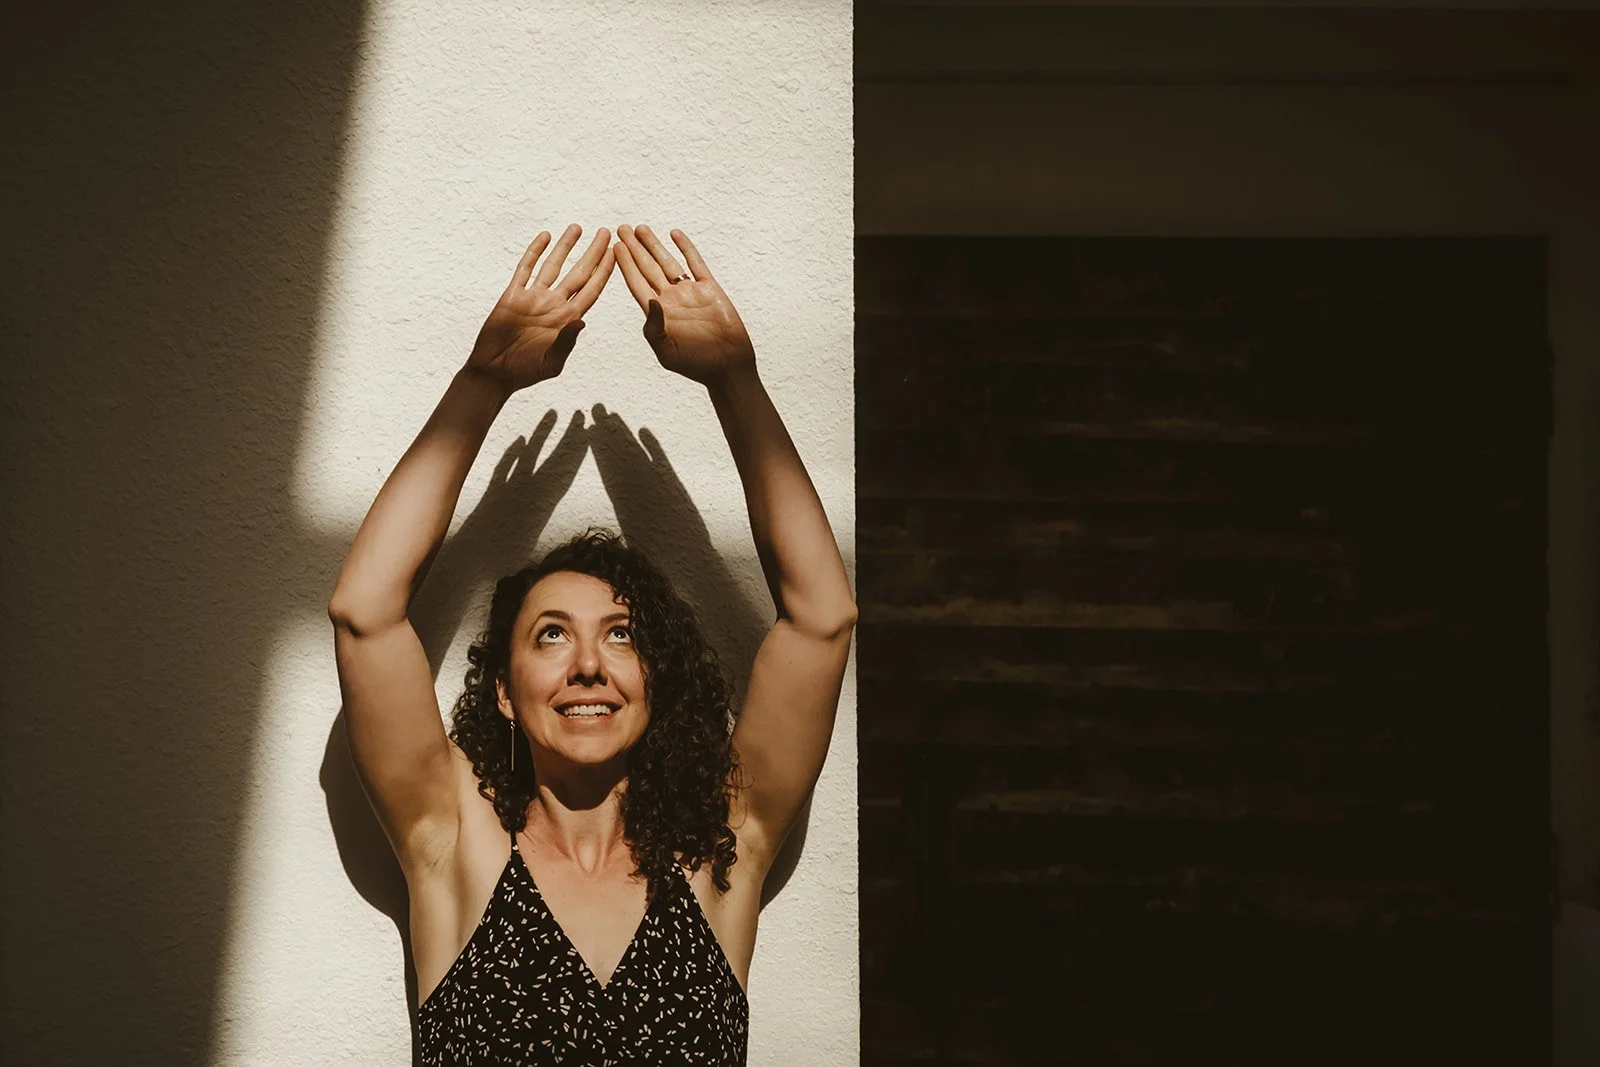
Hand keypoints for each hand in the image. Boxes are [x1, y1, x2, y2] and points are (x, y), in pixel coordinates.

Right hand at [465, 224, 614, 390]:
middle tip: (606, 232)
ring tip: (577, 227)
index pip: (591, 290)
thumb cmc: (525, 373)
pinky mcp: (512, 295)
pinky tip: (545, 236)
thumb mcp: (551, 362)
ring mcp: (533, 298)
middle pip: (578, 272)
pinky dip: (534, 252)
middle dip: (592, 252)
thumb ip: (566, 342)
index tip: (616, 253)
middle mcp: (554, 305)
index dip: (604, 271)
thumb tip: (581, 320)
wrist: (494, 373)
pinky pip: (525, 269)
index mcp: (568, 319)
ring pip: (553, 265)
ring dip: (565, 246)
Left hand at [614, 224, 755, 385]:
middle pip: (648, 268)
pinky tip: (675, 234)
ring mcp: (690, 293)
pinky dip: (686, 248)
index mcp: (657, 314)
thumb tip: (650, 301)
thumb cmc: (696, 365)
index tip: (615, 246)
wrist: (729, 367)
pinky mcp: (710, 289)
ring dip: (654, 245)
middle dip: (635, 249)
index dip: (625, 265)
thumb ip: (655, 328)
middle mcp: (671, 300)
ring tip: (640, 228)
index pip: (636, 284)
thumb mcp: (668, 352)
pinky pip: (696, 264)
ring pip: (668, 262)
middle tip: (621, 228)